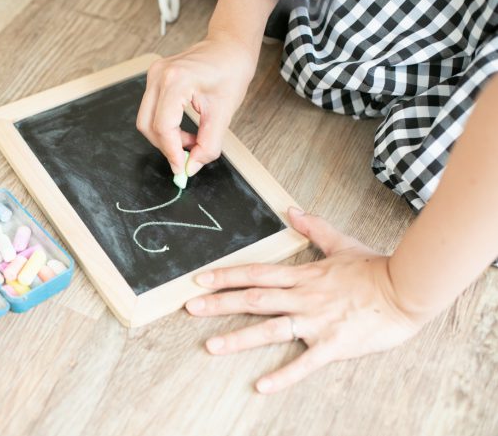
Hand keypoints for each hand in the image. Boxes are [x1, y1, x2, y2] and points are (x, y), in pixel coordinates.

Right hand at [137, 35, 255, 175]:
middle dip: (166, 146)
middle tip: (188, 157)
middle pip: (147, 125)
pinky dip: (165, 126)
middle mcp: (159, 75)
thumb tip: (192, 166)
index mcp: (176, 80)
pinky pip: (151, 111)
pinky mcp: (154, 78)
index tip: (182, 169)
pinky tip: (183, 128)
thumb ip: (208, 145)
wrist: (230, 47)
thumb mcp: (224, 114)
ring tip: (190, 139)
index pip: (163, 127)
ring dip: (165, 137)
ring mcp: (153, 75)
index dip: (172, 152)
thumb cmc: (231, 72)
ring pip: (146, 120)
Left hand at [185, 208, 426, 393]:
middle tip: (190, 308)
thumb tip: (292, 210)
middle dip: (219, 303)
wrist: (407, 289)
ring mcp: (316, 322)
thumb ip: (314, 228)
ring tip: (211, 347)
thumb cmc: (374, 268)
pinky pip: (305, 363)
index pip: (256, 274)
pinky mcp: (333, 345)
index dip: (226, 276)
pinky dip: (283, 376)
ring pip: (270, 330)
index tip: (200, 279)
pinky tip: (261, 386)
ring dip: (239, 339)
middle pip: (254, 299)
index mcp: (303, 275)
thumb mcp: (341, 242)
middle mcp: (303, 297)